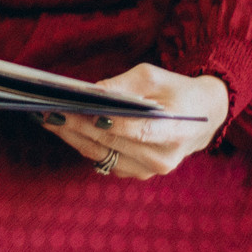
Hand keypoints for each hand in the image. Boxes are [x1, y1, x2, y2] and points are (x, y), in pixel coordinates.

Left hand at [42, 65, 228, 179]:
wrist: (202, 117)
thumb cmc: (177, 91)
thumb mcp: (154, 77)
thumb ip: (124, 85)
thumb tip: (92, 92)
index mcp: (175, 132)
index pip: (139, 131)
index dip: (111, 124)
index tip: (84, 111)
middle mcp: (163, 158)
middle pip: (113, 144)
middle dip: (79, 126)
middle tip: (50, 110)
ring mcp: (149, 171)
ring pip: (102, 154)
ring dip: (73, 136)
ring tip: (48, 117)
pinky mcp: (136, 174)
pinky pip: (102, 159)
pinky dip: (82, 143)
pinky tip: (64, 127)